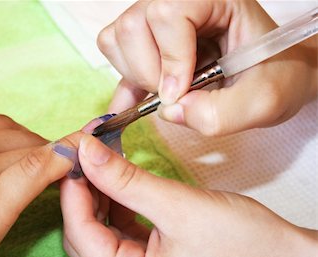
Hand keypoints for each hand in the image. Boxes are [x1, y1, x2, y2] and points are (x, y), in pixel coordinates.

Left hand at [60, 134, 317, 256]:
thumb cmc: (244, 245)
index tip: (74, 152)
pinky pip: (120, 233)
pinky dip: (117, 206)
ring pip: (101, 233)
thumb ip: (125, 179)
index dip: (72, 189)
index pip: (80, 233)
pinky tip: (121, 183)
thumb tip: (85, 151)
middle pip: (85, 235)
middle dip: (83, 192)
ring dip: (99, 197)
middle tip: (87, 155)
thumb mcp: (178, 206)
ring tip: (103, 163)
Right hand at [98, 0, 316, 134]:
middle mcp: (180, 3)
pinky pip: (116, 58)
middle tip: (177, 94)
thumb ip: (221, 112)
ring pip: (116, 39)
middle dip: (148, 71)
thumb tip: (170, 111)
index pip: (168, 13)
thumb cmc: (274, 78)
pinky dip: (124, 86)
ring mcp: (158, 22)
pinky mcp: (148, 45)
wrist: (271, 77)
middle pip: (132, 26)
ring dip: (136, 76)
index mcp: (213, 0)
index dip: (170, 58)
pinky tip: (136, 105)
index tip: (181, 94)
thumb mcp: (262, 101)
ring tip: (166, 92)